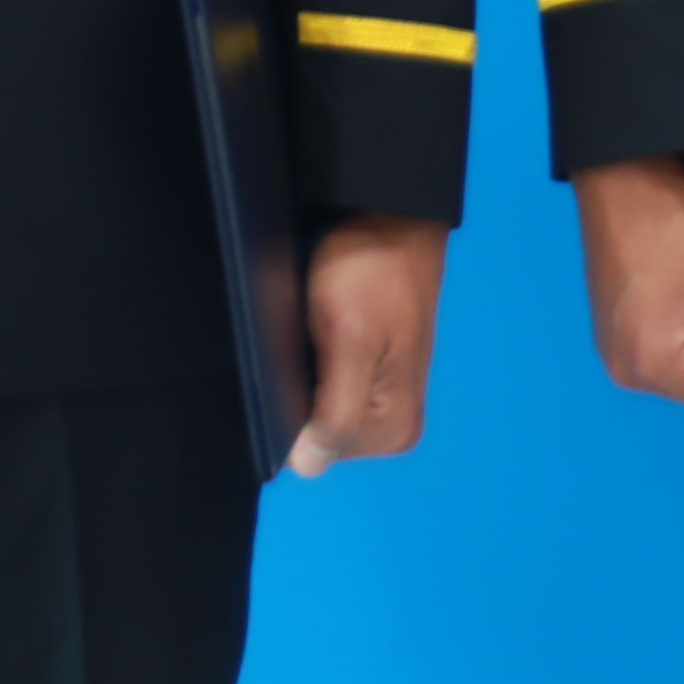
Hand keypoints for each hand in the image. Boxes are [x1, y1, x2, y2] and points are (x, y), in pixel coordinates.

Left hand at [288, 215, 448, 477]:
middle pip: (315, 431)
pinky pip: (321, 384)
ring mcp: (380, 398)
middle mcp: (392, 423)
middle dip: (296, 392)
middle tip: (304, 339)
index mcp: (394, 428)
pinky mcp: (368, 372)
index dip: (289, 413)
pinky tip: (311, 333)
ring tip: (309, 332)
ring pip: (313, 406)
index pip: (313, 451)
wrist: (388, 217)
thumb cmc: (375, 270)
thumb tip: (308, 465)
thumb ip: (336, 412)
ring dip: (299, 375)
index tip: (292, 365)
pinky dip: (307, 362)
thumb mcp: (349, 340)